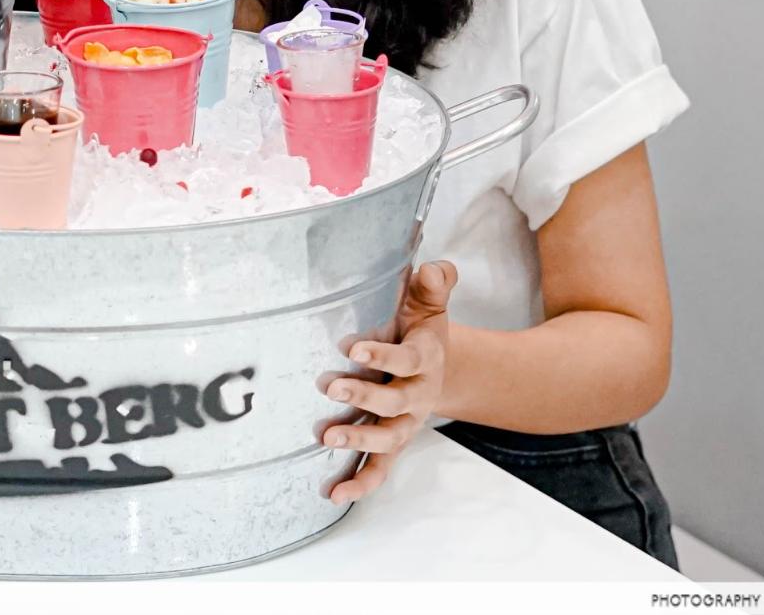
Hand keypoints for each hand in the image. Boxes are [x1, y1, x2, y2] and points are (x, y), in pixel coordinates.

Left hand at [323, 259, 456, 503]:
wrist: (435, 364)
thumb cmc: (419, 327)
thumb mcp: (428, 303)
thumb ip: (433, 286)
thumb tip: (436, 269)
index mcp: (425, 358)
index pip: (407, 359)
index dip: (382, 355)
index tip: (353, 347)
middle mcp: (418, 394)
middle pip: (395, 402)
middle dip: (363, 396)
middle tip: (330, 386)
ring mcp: (405, 422)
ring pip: (388, 438)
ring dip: (359, 439)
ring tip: (327, 436)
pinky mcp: (392, 442)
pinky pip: (380, 468)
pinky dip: (360, 483)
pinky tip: (333, 494)